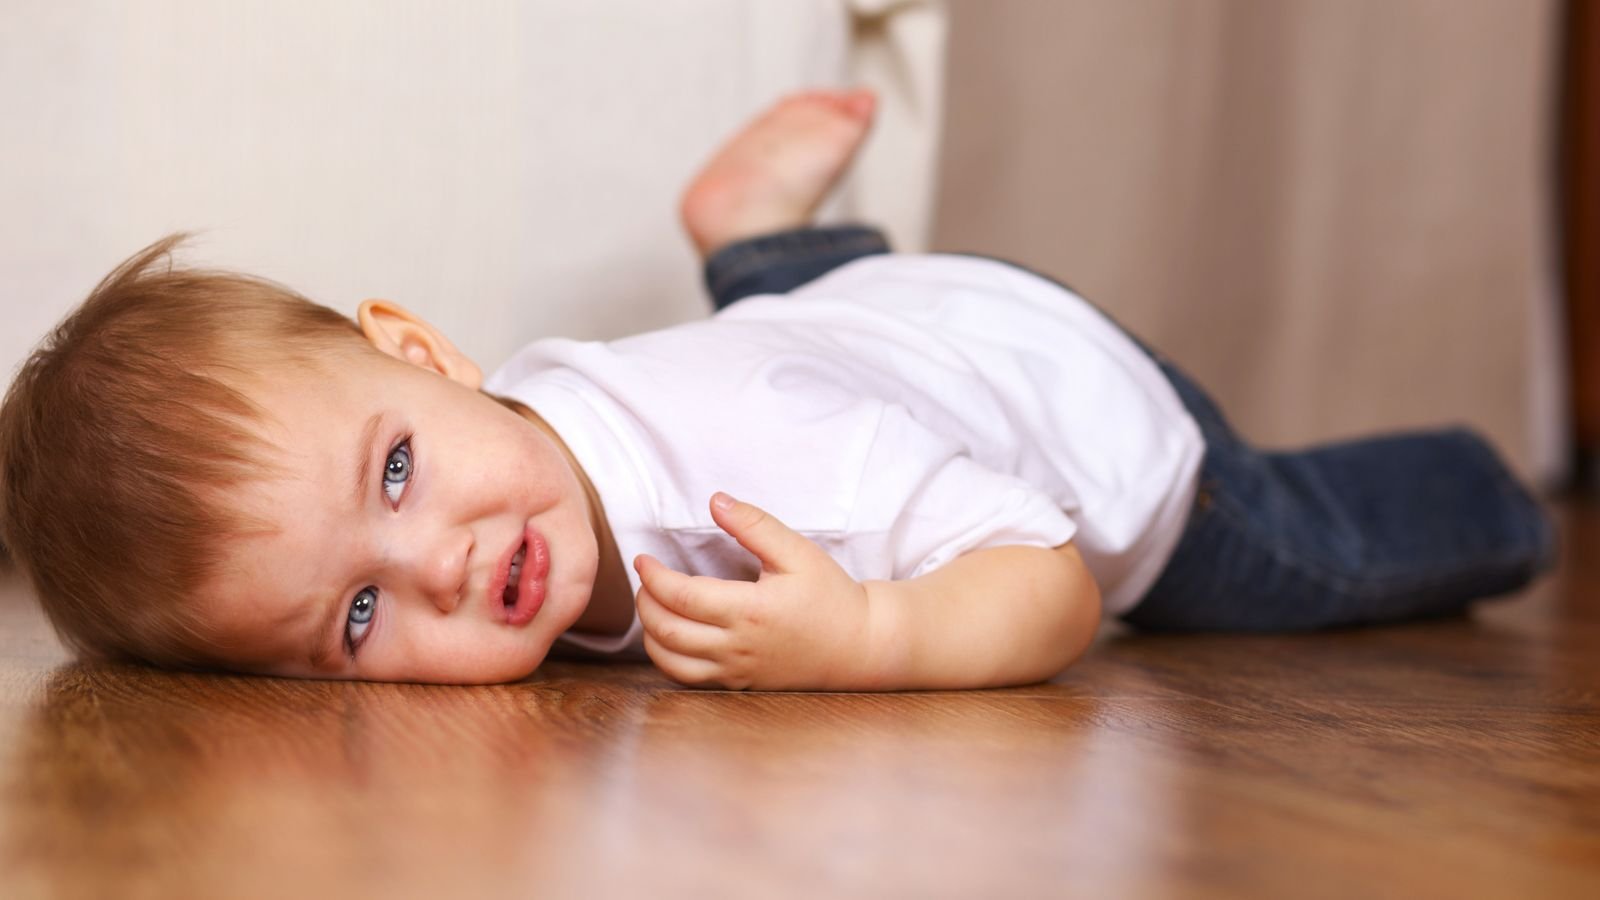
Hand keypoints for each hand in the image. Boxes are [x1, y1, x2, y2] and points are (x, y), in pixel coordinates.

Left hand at [633, 492, 874, 690]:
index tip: (643, 558)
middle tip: (646, 579)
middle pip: (666, 630)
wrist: (859, 646)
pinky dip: (667, 658)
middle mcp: (738, 646)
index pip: (680, 596)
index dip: (653, 576)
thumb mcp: (798, 552)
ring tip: (653, 605)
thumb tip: (715, 500)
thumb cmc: (830, 596)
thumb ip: (754, 524)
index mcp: (750, 611)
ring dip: (650, 633)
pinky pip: (688, 679)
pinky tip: (670, 636)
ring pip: (670, 661)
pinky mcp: (739, 685)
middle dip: (645, 602)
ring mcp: (737, 671)